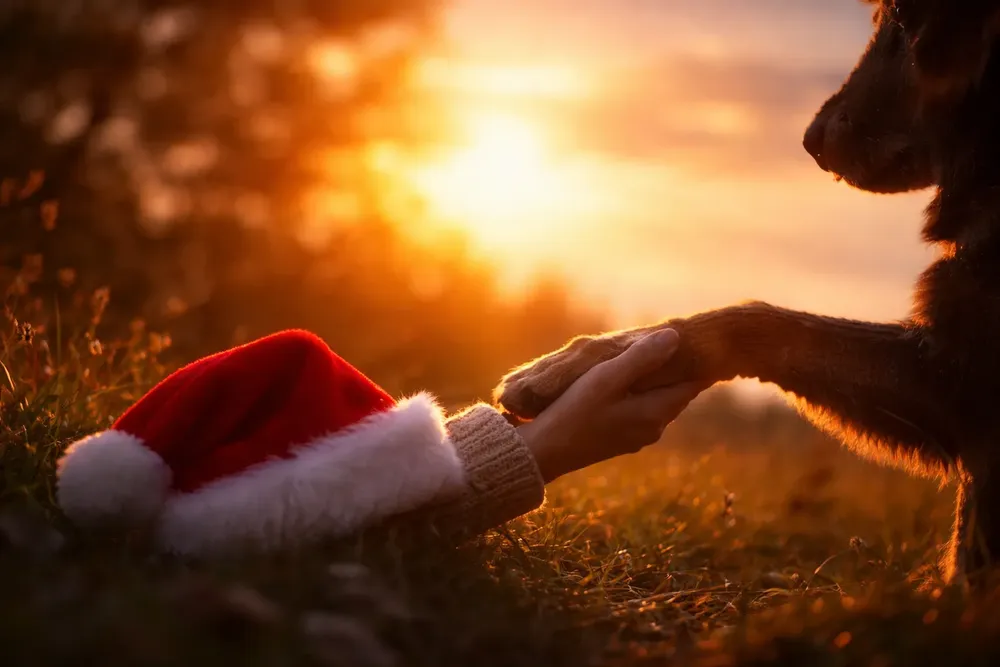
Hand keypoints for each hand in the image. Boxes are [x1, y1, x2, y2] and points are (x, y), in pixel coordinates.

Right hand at [512, 329, 706, 482]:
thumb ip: (642, 358)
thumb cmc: (574, 412)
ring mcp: (636, 436)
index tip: (699, 339)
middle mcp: (653, 429)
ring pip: (658, 401)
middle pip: (678, 392)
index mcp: (656, 413)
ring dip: (657, 380)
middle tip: (676, 339)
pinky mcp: (619, 439)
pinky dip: (641, 392)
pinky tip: (626, 380)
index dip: (698, 361)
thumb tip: (676, 336)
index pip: (693, 383)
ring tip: (651, 354)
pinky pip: (641, 409)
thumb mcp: (607, 378)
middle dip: (678, 368)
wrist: (543, 453)